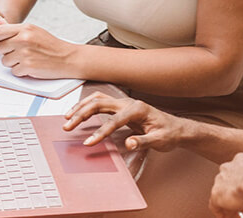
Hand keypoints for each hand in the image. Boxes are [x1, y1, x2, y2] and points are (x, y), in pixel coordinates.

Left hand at [0, 23, 77, 77]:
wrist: (68, 58)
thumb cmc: (51, 46)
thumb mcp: (35, 31)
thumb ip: (16, 30)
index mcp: (25, 29)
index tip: (0, 42)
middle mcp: (24, 39)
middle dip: (6, 52)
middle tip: (18, 53)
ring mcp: (25, 53)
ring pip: (5, 61)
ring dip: (13, 63)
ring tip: (27, 59)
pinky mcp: (28, 66)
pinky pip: (14, 71)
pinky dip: (21, 71)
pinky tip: (31, 66)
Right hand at [62, 92, 184, 151]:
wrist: (176, 128)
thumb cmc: (169, 133)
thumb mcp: (160, 141)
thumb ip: (143, 141)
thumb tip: (129, 143)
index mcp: (138, 109)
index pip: (114, 120)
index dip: (100, 132)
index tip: (88, 142)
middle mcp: (128, 103)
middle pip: (99, 104)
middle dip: (81, 115)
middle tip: (67, 126)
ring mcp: (123, 103)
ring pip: (97, 99)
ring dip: (80, 107)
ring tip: (67, 118)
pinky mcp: (120, 107)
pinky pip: (99, 102)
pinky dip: (86, 105)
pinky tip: (77, 112)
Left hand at [209, 153, 242, 217]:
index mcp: (240, 160)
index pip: (238, 175)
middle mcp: (227, 168)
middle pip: (229, 186)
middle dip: (238, 199)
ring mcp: (220, 181)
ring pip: (223, 196)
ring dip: (231, 208)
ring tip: (240, 217)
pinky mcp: (216, 194)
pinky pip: (215, 206)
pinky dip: (221, 214)